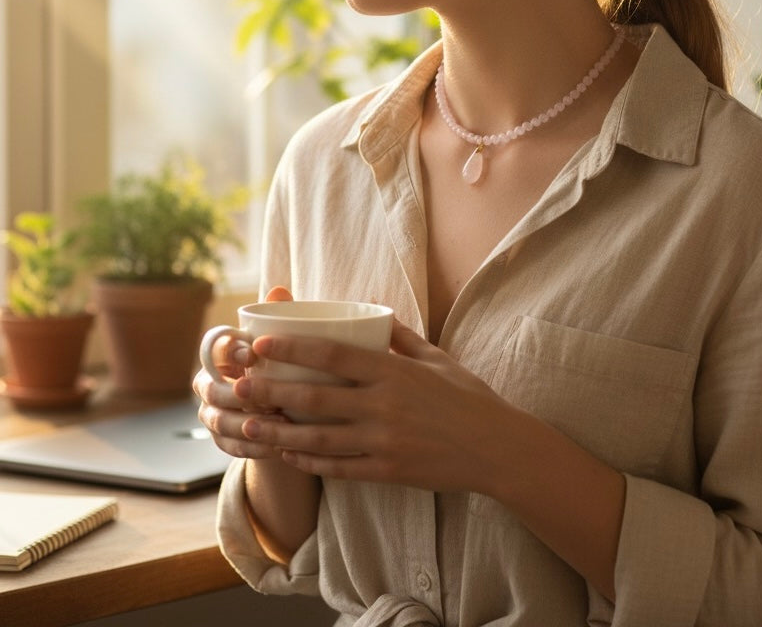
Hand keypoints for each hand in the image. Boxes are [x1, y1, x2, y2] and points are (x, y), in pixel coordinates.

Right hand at [193, 285, 292, 458]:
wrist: (282, 408)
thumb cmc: (282, 365)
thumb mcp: (284, 343)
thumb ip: (280, 318)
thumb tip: (279, 291)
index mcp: (220, 355)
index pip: (213, 349)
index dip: (230, 351)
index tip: (254, 355)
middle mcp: (208, 384)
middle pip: (211, 390)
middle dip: (239, 395)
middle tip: (271, 397)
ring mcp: (211, 414)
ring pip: (219, 422)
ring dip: (248, 424)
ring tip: (280, 423)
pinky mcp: (221, 440)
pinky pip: (229, 447)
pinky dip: (253, 447)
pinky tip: (278, 446)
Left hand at [231, 316, 520, 494]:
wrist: (496, 447)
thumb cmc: (467, 397)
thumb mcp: (437, 358)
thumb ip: (403, 338)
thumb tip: (377, 315)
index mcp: (393, 371)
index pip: (333, 356)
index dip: (293, 350)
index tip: (262, 345)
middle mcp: (383, 405)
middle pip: (315, 398)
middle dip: (272, 391)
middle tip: (240, 386)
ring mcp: (383, 441)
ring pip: (318, 438)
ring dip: (279, 433)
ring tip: (249, 426)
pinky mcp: (386, 470)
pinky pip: (338, 467)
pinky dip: (309, 461)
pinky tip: (289, 454)